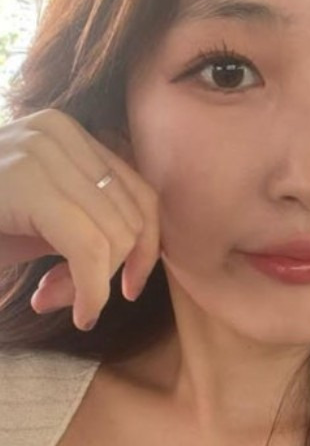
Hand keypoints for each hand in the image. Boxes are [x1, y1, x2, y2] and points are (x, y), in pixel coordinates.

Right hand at [0, 109, 159, 330]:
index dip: (147, 250)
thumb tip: (142, 260)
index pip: (143, 197)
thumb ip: (92, 226)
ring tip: (56, 300)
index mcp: (73, 137)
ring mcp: (44, 150)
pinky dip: (92, 290)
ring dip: (97, 285)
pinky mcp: (26, 179)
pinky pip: (90, 247)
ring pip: (117, 235)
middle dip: (115, 271)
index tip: (125, 287)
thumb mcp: (46, 223)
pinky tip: (76, 313)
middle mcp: (63, 133)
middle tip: (75, 301)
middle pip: (134, 217)